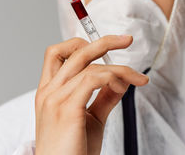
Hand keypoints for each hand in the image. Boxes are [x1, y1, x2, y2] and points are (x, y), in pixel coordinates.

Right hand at [35, 35, 148, 154]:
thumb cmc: (73, 151)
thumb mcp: (90, 119)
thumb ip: (104, 97)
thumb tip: (120, 80)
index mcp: (49, 91)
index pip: (57, 53)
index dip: (79, 43)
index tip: (104, 45)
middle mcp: (49, 91)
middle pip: (75, 51)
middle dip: (105, 41)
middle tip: (127, 40)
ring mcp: (55, 99)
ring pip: (91, 66)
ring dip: (119, 69)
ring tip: (135, 80)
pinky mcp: (67, 109)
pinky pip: (93, 80)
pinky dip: (112, 77)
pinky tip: (123, 86)